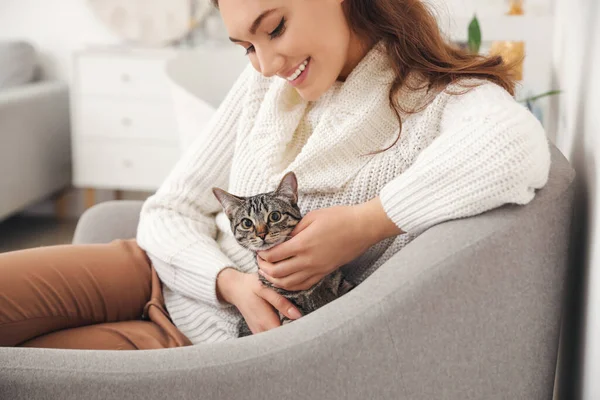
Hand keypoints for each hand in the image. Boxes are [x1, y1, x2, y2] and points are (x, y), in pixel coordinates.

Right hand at [219, 269, 302, 334]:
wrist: (234, 288)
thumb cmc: (251, 286)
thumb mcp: (265, 288)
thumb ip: (281, 302)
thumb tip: (298, 315)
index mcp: (265, 322)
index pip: (287, 336)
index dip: (299, 333)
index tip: (309, 326)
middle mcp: (262, 332)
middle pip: (284, 341)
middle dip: (296, 334)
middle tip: (307, 324)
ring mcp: (259, 333)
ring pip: (278, 340)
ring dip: (289, 334)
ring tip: (300, 324)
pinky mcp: (258, 332)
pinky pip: (273, 337)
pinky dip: (282, 332)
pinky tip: (288, 323)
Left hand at [257, 198, 401, 291]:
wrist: (362, 228)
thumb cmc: (339, 218)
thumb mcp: (312, 217)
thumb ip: (294, 229)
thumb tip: (281, 238)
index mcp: (302, 244)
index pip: (274, 255)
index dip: (262, 254)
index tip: (259, 250)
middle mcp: (308, 261)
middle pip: (277, 272)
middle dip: (264, 268)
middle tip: (260, 262)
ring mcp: (316, 269)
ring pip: (288, 284)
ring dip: (274, 280)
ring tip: (267, 273)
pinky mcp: (324, 273)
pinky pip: (303, 285)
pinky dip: (289, 286)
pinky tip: (285, 280)